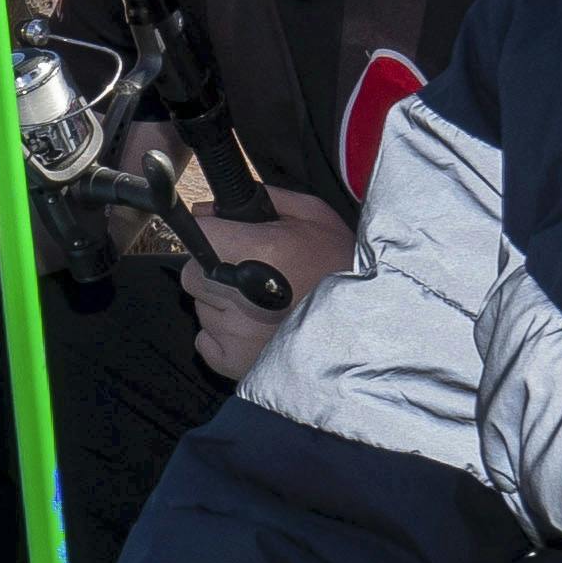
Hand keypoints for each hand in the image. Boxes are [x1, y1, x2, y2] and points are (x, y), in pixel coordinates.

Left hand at [181, 181, 354, 381]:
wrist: (368, 326)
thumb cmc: (341, 268)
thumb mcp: (314, 217)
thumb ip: (262, 201)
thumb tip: (208, 207)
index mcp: (259, 250)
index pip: (200, 234)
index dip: (214, 235)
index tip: (229, 241)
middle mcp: (239, 292)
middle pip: (193, 274)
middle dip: (215, 271)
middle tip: (251, 276)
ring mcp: (233, 331)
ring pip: (202, 308)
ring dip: (222, 305)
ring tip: (264, 306)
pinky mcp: (233, 361)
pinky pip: (206, 340)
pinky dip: (223, 336)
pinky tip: (256, 329)